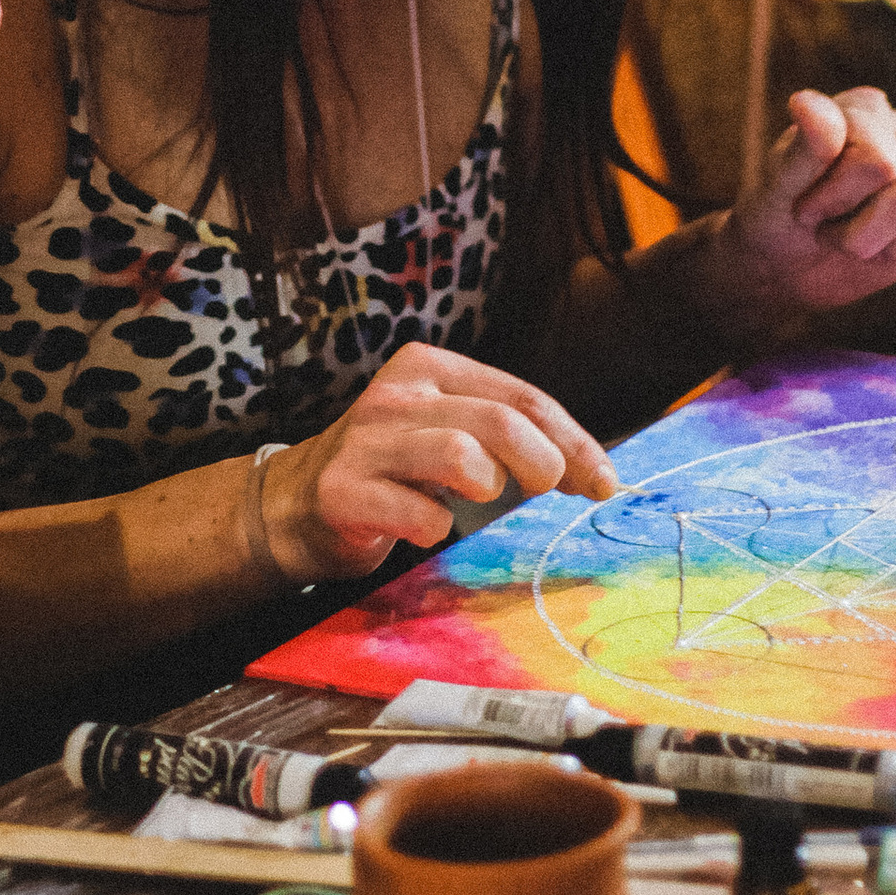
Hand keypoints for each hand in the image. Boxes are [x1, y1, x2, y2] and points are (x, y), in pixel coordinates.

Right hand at [260, 341, 617, 581]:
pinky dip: (436, 527)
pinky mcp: (344, 492)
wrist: (291, 504)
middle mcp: (397, 396)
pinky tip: (424, 526)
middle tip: (550, 491)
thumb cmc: (389, 469)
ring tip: (474, 497)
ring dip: (487, 486)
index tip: (604, 480)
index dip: (574, 441)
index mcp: (428, 367)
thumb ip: (504, 433)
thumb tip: (588, 466)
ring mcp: (366, 442)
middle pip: (500, 422)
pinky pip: (420, 514)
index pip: (521, 397)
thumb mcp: (445, 428)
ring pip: (463, 457)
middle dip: (545, 462)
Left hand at [716, 86, 895, 319]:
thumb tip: (805, 102)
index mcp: (864, 110)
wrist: (785, 265)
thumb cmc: (778, 216)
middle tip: (829, 229)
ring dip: (892, 248)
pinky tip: (889, 254)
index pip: (877, 161)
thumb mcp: (777, 188)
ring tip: (859, 241)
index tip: (805, 208)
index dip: (837, 200)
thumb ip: (801, 149)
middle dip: (860, 233)